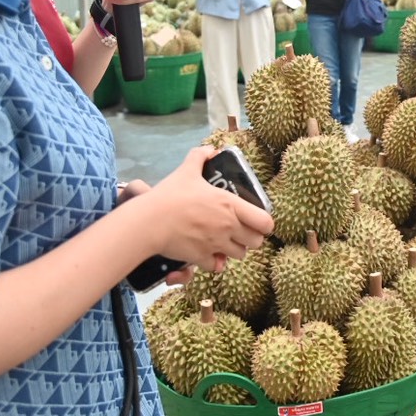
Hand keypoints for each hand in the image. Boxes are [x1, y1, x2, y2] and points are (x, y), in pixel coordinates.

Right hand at [140, 146, 273, 271]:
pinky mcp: (202, 258)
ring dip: (235, 250)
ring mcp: (216, 244)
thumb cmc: (170, 195)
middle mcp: (228, 227)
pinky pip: (217, 266)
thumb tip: (210, 149)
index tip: (257, 220)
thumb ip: (200, 157)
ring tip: (226, 242)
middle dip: (251, 238)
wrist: (149, 221)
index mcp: (231, 205)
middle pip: (257, 242)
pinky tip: (210, 255)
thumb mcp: (187, 171)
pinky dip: (216, 263)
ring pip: (240, 255)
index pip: (265, 222)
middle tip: (241, 232)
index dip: (265, 223)